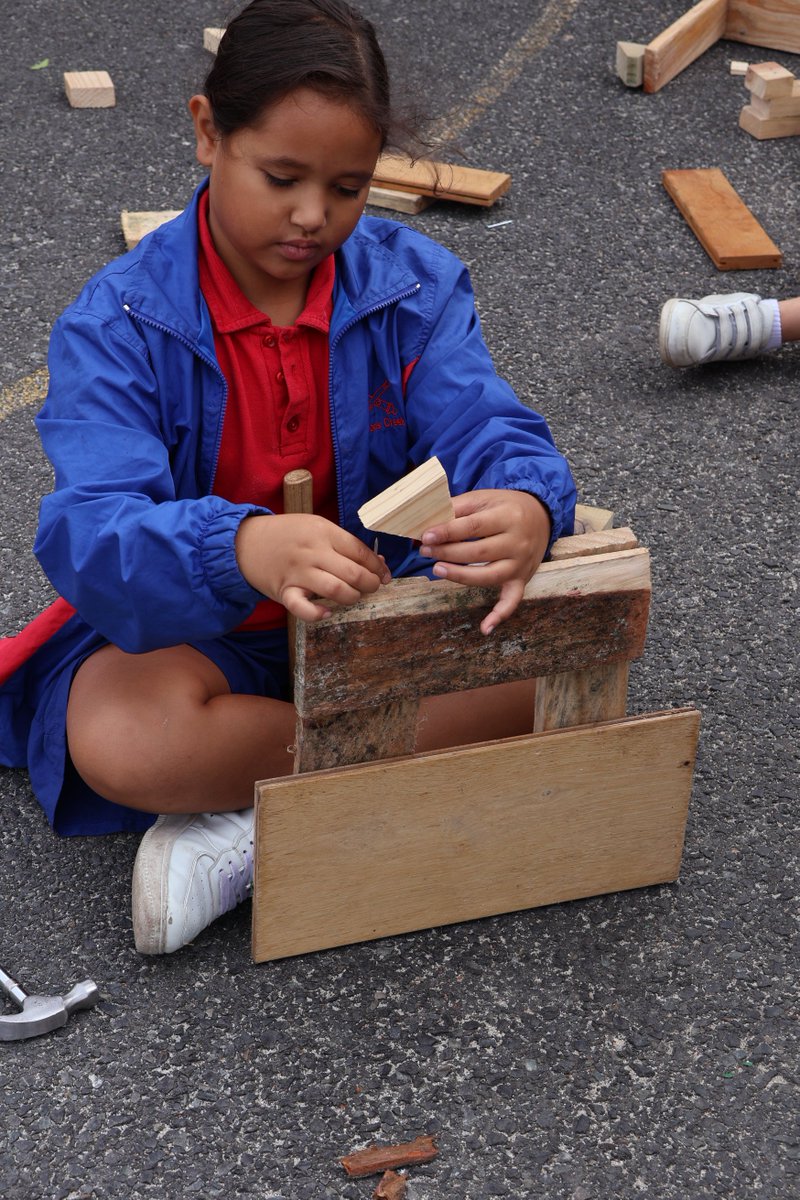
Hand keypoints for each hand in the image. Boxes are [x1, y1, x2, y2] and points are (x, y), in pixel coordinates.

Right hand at [235, 513, 390, 621]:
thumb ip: (344, 544)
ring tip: (353, 596)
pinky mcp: (284, 591)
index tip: (384, 575)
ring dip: (352, 597)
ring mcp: (298, 572)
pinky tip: (327, 613)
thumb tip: (379, 562)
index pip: (360, 551)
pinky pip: (303, 607)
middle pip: (353, 572)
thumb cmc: (288, 535)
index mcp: (323, 531)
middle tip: (372, 588)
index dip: (377, 566)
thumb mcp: (315, 528)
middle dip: (370, 584)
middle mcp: (312, 552)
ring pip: (336, 589)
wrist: (245, 543)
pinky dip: (317, 613)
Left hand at [418, 489, 550, 634]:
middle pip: (478, 552)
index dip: (448, 532)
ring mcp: (521, 564)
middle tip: (425, 550)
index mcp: (509, 516)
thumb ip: (459, 507)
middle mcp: (518, 542)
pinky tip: (485, 628)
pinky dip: (500, 615)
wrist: (541, 515)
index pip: (473, 527)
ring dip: (460, 576)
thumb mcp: (485, 498)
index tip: (426, 536)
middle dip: (447, 552)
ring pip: (489, 576)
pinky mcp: (522, 579)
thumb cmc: (506, 506)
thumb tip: (428, 522)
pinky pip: (513, 600)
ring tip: (437, 570)